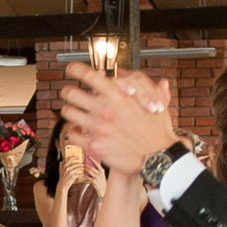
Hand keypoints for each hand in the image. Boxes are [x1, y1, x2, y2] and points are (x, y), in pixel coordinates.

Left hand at [59, 62, 182, 173]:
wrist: (158, 157)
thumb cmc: (157, 130)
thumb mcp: (156, 102)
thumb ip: (149, 88)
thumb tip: (151, 79)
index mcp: (117, 94)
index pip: (88, 75)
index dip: (75, 69)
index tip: (71, 69)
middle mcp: (104, 109)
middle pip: (71, 93)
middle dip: (68, 91)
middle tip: (69, 93)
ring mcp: (97, 127)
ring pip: (68, 112)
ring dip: (70, 111)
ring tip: (74, 112)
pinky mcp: (94, 145)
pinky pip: (72, 134)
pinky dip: (74, 132)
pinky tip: (80, 131)